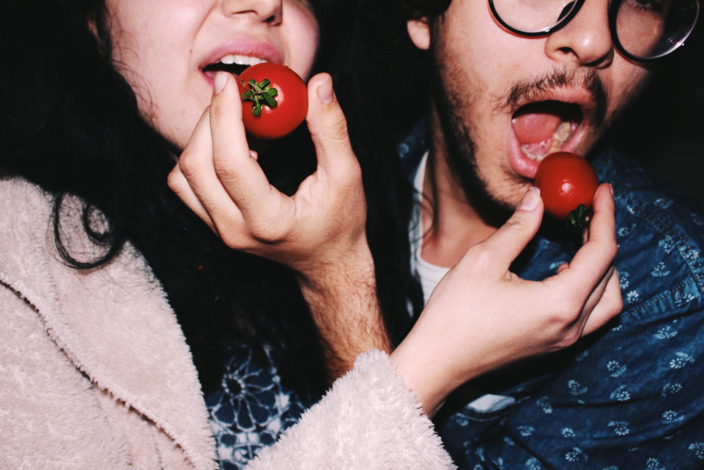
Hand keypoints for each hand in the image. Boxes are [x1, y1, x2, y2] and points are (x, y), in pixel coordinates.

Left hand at [168, 72, 388, 376]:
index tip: (232, 83)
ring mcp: (220, 231)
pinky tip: (229, 144)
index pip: (229, 163)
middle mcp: (234, 230)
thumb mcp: (346, 176)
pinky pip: (186, 187)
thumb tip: (319, 84)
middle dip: (208, 120)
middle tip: (233, 92)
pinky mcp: (214, 227)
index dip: (224, 117)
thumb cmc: (340, 224)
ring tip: (231, 118)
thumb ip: (332, 129)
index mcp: (267, 221)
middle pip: (195, 165)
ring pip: (182, 177)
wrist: (328, 266)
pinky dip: (199, 157)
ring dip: (198, 139)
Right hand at [391, 184, 621, 415]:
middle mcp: (570, 326)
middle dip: (602, 237)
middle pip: (609, 275)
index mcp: (560, 303)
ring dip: (603, 268)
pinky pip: (590, 316)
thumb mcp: (483, 260)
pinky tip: (564, 272)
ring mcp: (563, 341)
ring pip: (607, 301)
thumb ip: (518, 227)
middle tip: (585, 210)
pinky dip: (590, 289)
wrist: (438, 361)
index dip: (604, 215)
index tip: (601, 190)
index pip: (602, 252)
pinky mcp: (552, 347)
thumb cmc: (455, 313)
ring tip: (581, 240)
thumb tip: (538, 198)